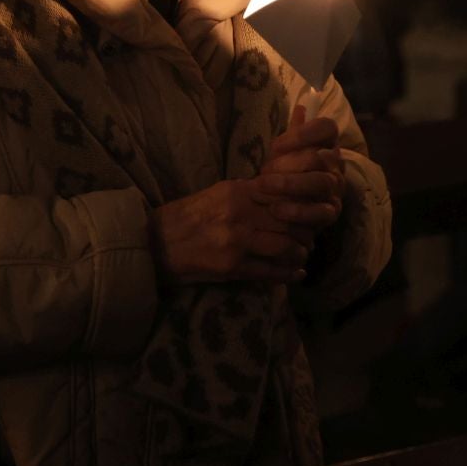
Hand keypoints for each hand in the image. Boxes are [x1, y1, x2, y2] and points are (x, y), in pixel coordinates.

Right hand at [146, 173, 339, 285]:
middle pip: (290, 220)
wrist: (156, 243)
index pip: (285, 194)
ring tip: (302, 256)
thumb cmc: (188, 217)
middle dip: (306, 232)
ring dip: (299, 253)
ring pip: (285, 246)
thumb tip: (283, 197)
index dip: (302, 205)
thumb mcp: (218, 194)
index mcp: (238, 191)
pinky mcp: (232, 266)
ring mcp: (237, 241)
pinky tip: (296, 274)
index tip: (309, 212)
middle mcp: (241, 213)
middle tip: (310, 238)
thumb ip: (250, 194)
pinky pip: (270, 271)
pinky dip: (288, 274)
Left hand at [259, 102, 344, 236]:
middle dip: (287, 163)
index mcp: (327, 145)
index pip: (327, 127)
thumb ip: (293, 133)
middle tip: (262, 170)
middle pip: (318, 158)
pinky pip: (319, 211)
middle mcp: (336, 165)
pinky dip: (296, 211)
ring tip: (263, 187)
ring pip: (320, 182)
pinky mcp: (332, 213)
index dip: (302, 134)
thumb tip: (301, 107)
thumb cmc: (285, 173)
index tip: (275, 145)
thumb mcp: (285, 153)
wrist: (287, 207)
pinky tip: (275, 209)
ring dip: (289, 184)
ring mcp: (336, 189)